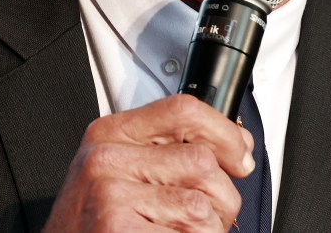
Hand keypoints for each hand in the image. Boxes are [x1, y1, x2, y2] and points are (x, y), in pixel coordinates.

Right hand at [43, 94, 253, 231]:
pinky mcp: (118, 229)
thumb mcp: (116, 169)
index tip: (240, 152)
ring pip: (202, 206)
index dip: (224, 132)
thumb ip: (164, 149)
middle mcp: (106, 160)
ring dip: (209, 228)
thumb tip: (235, 146)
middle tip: (211, 214)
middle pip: (202, 161)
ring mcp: (111, 197)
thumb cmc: (90, 221)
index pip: (183, 110)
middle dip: (222, 195)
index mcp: (109, 134)